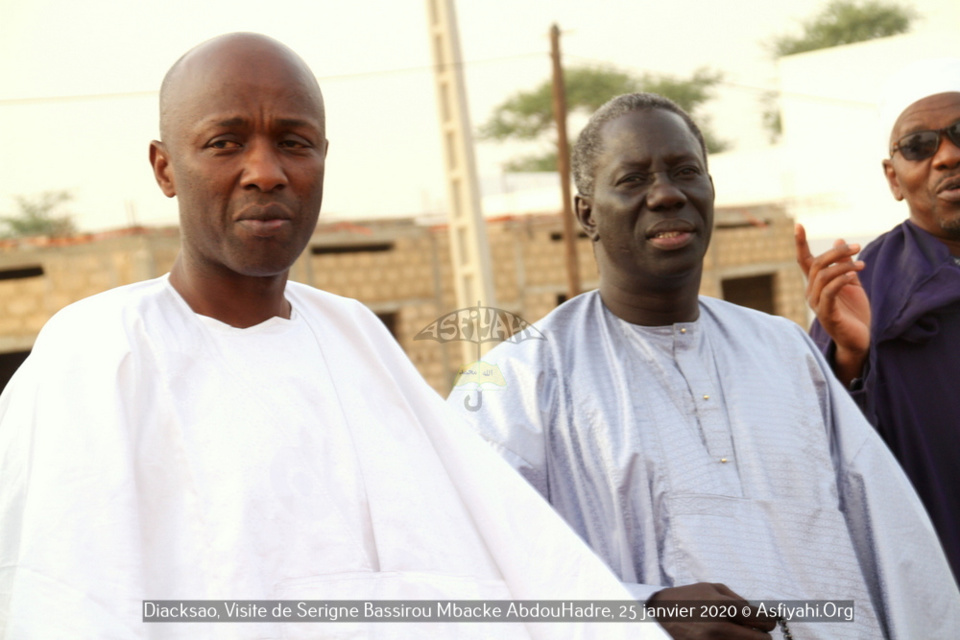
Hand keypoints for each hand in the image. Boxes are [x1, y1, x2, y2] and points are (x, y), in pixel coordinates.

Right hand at [647, 582, 775, 638]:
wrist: (656, 616)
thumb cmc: (685, 599)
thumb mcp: (709, 588)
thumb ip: (737, 598)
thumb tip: (757, 612)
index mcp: (725, 607)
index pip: (765, 621)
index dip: (767, 622)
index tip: (763, 622)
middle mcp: (722, 627)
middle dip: (761, 636)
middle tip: (753, 632)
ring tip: (736, 634)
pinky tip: (724, 639)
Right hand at [795, 223, 870, 384]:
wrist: (860, 340)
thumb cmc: (855, 313)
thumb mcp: (852, 283)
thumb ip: (845, 264)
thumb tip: (840, 241)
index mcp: (816, 285)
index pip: (805, 260)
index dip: (801, 243)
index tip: (799, 225)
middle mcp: (811, 293)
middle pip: (817, 264)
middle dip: (837, 253)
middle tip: (857, 247)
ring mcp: (817, 304)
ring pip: (823, 276)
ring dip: (843, 265)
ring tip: (862, 263)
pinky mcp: (826, 314)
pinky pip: (829, 291)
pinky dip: (840, 280)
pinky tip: (854, 274)